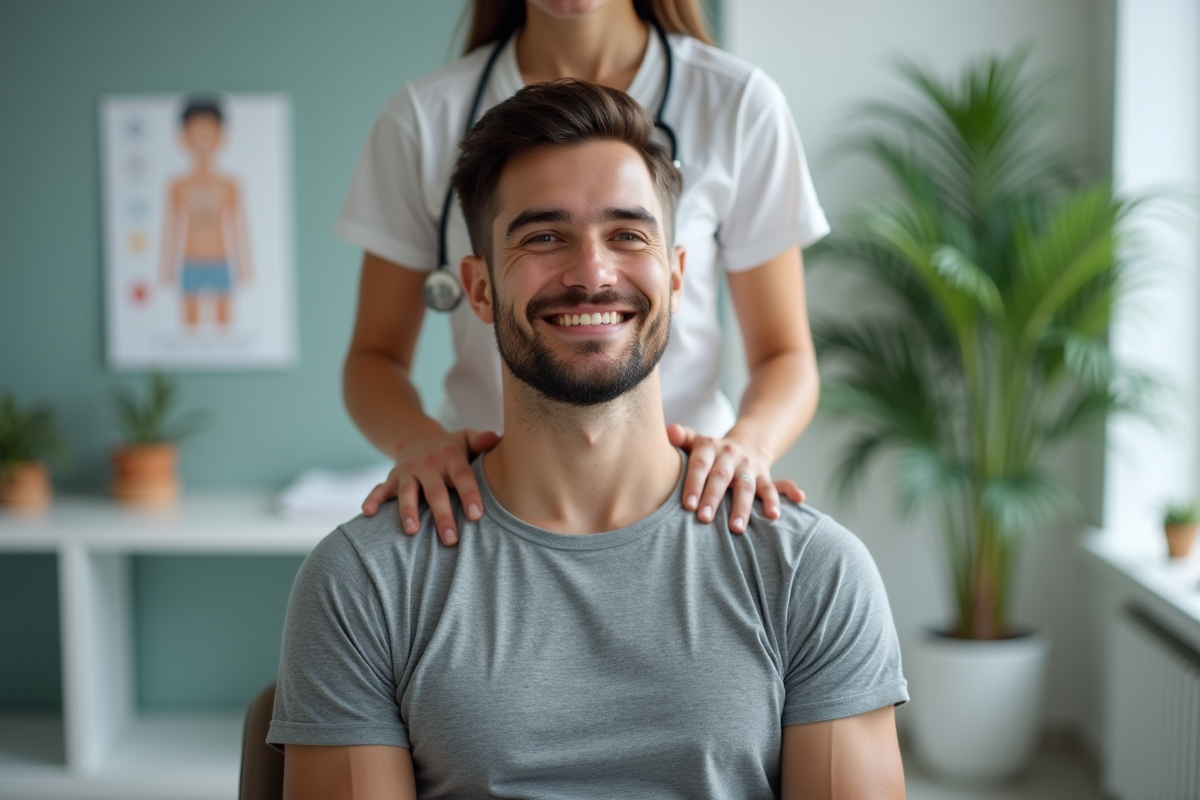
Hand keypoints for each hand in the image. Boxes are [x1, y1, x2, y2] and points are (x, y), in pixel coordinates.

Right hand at [361, 427, 500, 545]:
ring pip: (407, 493)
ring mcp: (408, 471)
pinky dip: (373, 500)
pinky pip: (380, 489)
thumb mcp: (466, 438)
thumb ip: (481, 441)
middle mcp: (428, 464)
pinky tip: (368, 513)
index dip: (469, 495)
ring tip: (413, 531)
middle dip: (442, 516)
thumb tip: (495, 438)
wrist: (416, 436)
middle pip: (435, 491)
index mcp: (450, 457)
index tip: (476, 516)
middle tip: (451, 539)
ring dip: (409, 512)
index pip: (462, 476)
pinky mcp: (392, 478)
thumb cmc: (450, 446)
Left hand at [667, 423, 804, 533]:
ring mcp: (749, 467)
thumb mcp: (696, 441)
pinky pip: (774, 487)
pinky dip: (779, 498)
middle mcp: (730, 456)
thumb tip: (670, 430)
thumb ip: (682, 438)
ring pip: (747, 487)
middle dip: (713, 499)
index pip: (700, 465)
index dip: (694, 484)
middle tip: (704, 519)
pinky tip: (780, 512)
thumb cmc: (711, 452)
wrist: (749, 442)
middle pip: (721, 477)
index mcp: (710, 447)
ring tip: (737, 529)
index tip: (688, 504)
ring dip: (742, 508)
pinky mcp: (765, 477)